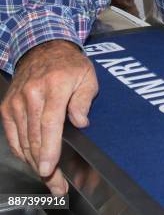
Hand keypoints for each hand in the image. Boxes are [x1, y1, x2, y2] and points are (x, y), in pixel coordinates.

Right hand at [0, 40, 97, 194]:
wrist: (42, 48)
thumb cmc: (69, 64)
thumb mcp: (87, 76)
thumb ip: (84, 100)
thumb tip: (81, 122)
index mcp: (55, 85)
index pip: (49, 123)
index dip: (49, 149)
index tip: (48, 169)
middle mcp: (32, 94)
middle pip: (36, 137)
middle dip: (45, 165)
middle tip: (57, 184)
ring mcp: (17, 101)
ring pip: (23, 140)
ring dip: (34, 162)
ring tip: (48, 178)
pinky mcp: (7, 106)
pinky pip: (13, 136)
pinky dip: (22, 151)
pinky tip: (32, 161)